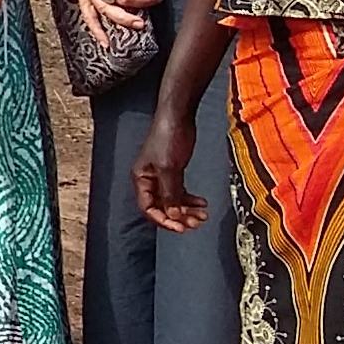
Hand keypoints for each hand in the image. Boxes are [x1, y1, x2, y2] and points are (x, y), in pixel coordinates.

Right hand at [132, 109, 205, 231]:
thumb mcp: (169, 168)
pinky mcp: (172, 170)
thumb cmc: (168, 136)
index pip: (148, 208)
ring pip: (172, 201)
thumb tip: (173, 215)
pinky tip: (201, 202)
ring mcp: (161, 175)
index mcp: (141, 179)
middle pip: (161, 207)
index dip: (164, 220)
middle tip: (196, 223)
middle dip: (179, 217)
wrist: (178, 116)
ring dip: (187, 210)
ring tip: (202, 215)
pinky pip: (179, 192)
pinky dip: (190, 199)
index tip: (180, 227)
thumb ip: (170, 193)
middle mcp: (149, 179)